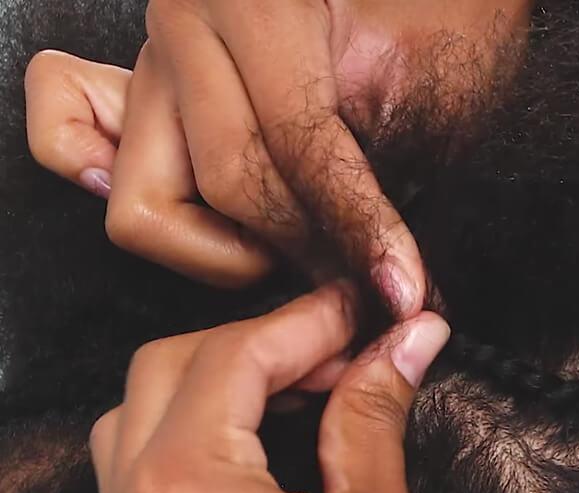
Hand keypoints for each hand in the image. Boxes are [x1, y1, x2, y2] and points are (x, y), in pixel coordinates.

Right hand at [24, 0, 425, 310]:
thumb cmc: (420, 16)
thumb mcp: (428, 69)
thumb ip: (396, 160)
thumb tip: (390, 274)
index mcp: (256, 0)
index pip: (300, 149)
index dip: (358, 232)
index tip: (401, 289)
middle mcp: (183, 25)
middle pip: (229, 188)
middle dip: (305, 249)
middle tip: (360, 276)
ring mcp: (147, 65)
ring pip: (145, 210)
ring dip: (222, 251)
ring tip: (285, 240)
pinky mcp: (127, 93)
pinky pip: (63, 144)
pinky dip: (103, 186)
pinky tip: (194, 211)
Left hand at [90, 285, 543, 492]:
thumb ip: (372, 409)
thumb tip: (403, 338)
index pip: (229, 360)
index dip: (301, 321)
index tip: (354, 312)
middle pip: (165, 376)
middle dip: (251, 345)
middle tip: (333, 347)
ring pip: (139, 425)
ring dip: (214, 388)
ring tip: (301, 388)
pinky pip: (145, 485)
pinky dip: (198, 441)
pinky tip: (268, 442)